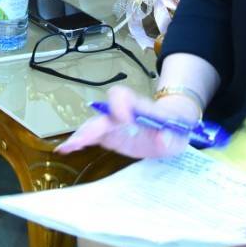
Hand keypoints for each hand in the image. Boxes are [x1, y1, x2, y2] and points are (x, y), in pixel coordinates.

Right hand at [54, 84, 192, 159]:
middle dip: (92, 128)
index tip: (125, 119)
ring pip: (93, 126)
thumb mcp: (179, 134)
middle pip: (102, 114)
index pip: (123, 96)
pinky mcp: (109, 137)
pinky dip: (78, 143)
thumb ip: (172, 137)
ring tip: (66, 148)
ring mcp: (113, 125)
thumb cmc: (174, 127)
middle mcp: (122, 113)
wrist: (170, 128)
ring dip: (80, 136)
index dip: (120, 105)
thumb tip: (163, 139)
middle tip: (81, 142)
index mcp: (139, 108)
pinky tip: (66, 150)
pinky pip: (91, 137)